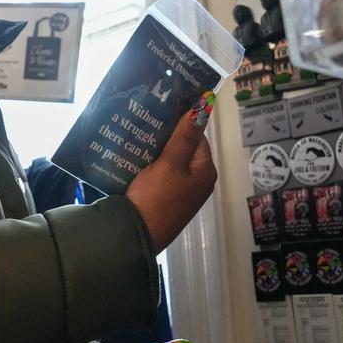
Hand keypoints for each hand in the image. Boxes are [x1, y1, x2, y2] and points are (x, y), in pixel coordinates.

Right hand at [126, 92, 216, 252]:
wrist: (136, 235)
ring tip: (138, 137)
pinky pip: (164, 175)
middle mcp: (199, 182)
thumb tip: (204, 107)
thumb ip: (185, 136)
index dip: (181, 124)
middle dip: (167, 137)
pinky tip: (137, 158)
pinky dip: (152, 165)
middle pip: (185, 149)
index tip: (161, 114)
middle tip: (146, 123)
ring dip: (158, 151)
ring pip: (173, 161)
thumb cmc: (156, 198)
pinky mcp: (169, 199)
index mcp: (205, 171)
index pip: (198, 137)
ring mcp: (184, 192)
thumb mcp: (169, 163)